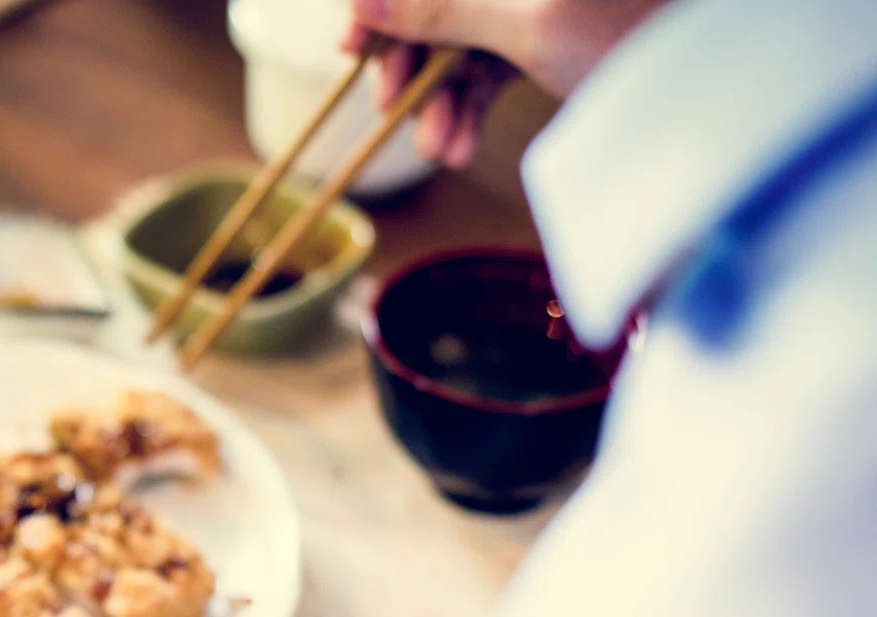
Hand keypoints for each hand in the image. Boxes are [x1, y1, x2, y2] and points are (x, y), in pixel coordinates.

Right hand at [343, 0, 664, 166]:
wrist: (716, 92)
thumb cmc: (641, 38)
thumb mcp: (530, 24)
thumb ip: (443, 7)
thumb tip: (367, 2)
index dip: (385, 1)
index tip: (354, 43)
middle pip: (441, 1)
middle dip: (414, 58)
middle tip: (392, 108)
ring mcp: (539, 1)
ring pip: (462, 38)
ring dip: (439, 96)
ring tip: (439, 148)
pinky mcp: (552, 35)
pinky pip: (491, 65)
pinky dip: (470, 107)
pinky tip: (457, 145)